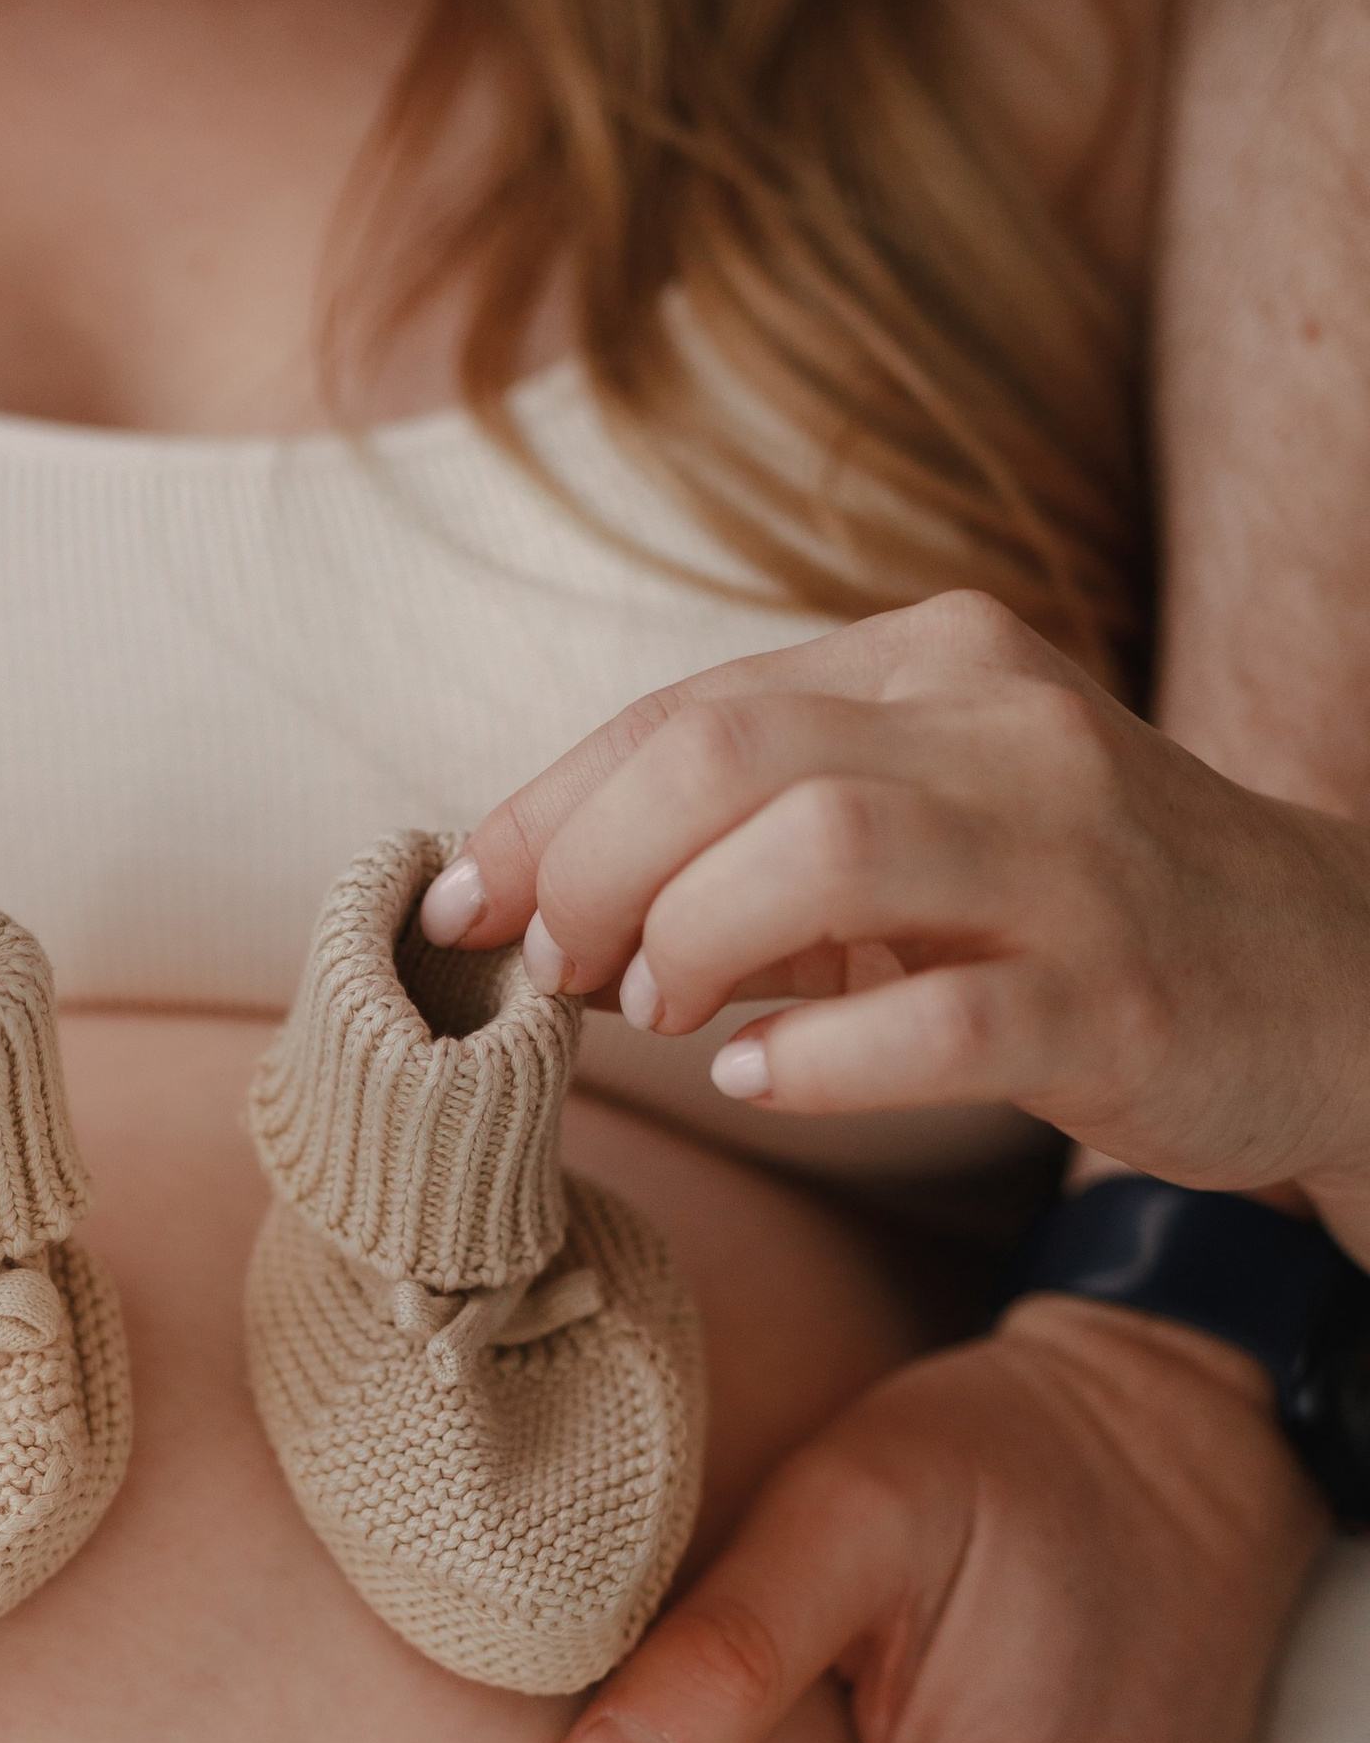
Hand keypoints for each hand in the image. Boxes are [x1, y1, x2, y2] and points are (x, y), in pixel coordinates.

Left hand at [424, 592, 1369, 1247]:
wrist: (1329, 980)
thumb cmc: (1074, 910)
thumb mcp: (915, 832)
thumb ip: (747, 844)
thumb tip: (539, 905)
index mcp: (935, 663)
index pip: (689, 711)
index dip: (546, 811)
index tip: (460, 909)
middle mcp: (1003, 730)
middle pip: (729, 757)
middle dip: (595, 869)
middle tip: (555, 972)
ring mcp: (1069, 860)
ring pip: (823, 850)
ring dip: (692, 941)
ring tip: (662, 1013)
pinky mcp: (1117, 996)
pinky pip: (942, 1014)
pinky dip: (820, 1056)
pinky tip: (759, 1079)